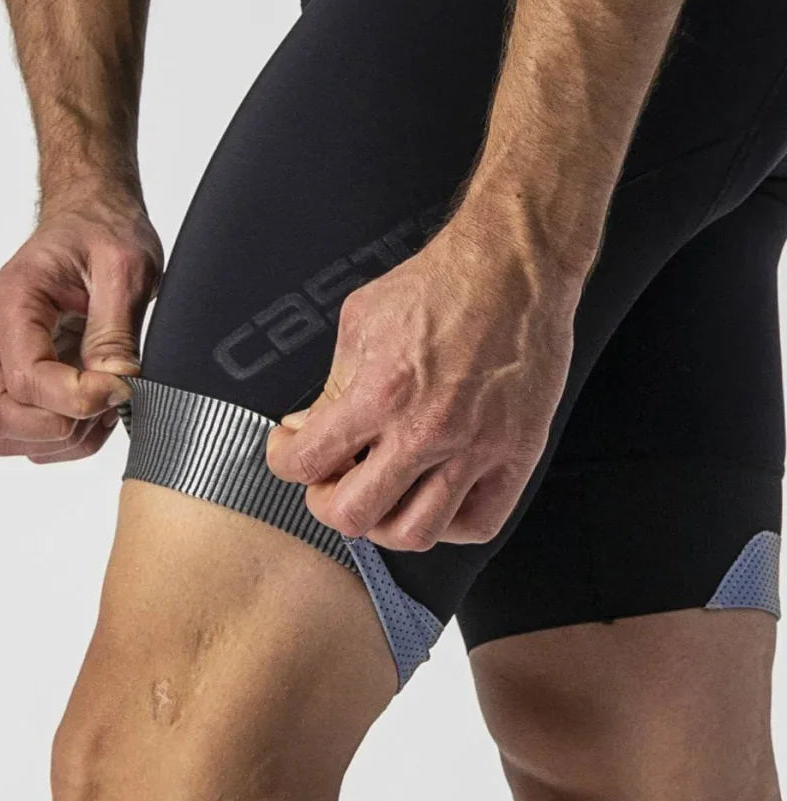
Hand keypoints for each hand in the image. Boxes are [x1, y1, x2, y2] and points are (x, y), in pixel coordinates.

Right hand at [0, 184, 163, 463]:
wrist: (91, 215)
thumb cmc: (102, 231)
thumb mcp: (126, 267)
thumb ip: (115, 330)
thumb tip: (114, 385)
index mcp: (13, 301)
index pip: (26, 379)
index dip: (77, 398)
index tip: (121, 384)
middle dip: (60, 424)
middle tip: (108, 396)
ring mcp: (0, 362)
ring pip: (5, 436)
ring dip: (61, 436)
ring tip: (104, 399)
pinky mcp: (16, 380)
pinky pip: (25, 437)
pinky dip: (63, 438)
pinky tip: (95, 405)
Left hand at [264, 213, 582, 549]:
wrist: (512, 267)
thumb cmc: (437, 285)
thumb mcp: (360, 321)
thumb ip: (332, 384)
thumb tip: (305, 427)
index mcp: (379, 393)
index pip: (307, 461)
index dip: (284, 461)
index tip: (288, 449)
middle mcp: (425, 431)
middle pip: (354, 515)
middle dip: (326, 501)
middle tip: (329, 480)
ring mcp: (475, 449)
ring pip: (415, 533)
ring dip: (383, 523)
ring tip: (378, 496)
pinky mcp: (517, 455)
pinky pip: (477, 524)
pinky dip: (447, 525)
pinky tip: (432, 499)